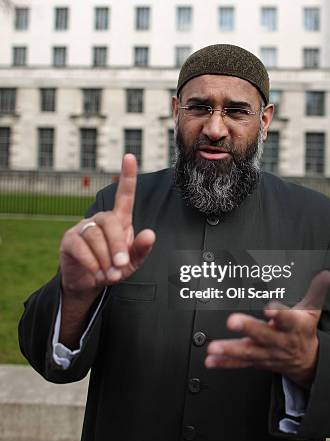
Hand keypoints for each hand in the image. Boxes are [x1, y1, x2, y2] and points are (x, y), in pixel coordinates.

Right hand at [60, 154, 155, 299]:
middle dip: (118, 245)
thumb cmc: (114, 267)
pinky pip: (81, 246)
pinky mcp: (69, 239)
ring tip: (109, 273)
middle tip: (121, 265)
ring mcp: (84, 227)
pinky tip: (95, 272)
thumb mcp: (132, 262)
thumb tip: (150, 234)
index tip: (130, 156)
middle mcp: (101, 219)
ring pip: (95, 236)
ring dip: (104, 258)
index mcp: (119, 220)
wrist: (90, 283)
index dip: (128, 176)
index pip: (124, 195)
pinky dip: (91, 262)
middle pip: (110, 222)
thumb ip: (142, 250)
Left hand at [205, 270, 329, 388]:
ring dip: (230, 350)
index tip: (269, 308)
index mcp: (294, 327)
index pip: (288, 319)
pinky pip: (240, 364)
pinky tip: (211, 360)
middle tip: (232, 321)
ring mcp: (267, 353)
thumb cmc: (304, 331)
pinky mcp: (257, 362)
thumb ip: (316, 291)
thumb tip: (326, 274)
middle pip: (264, 335)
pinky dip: (225, 363)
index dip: (279, 313)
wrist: (308, 362)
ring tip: (214, 346)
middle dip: (248, 328)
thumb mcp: (313, 311)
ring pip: (249, 352)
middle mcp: (280, 341)